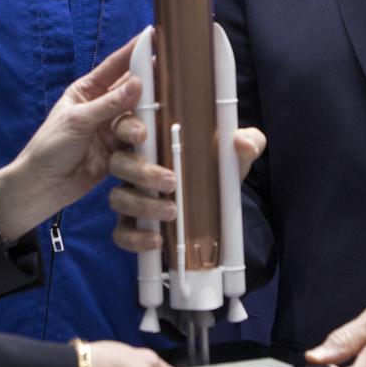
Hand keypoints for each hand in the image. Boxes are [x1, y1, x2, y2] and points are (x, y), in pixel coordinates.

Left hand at [0, 37, 142, 241]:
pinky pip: (136, 144)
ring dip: (136, 126)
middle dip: (144, 92)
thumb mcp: (77, 121)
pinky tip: (144, 145)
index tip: (152, 37)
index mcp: (87, 91)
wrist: (42, 186)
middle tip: (159, 90)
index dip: (133, 51)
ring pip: (136, 119)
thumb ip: (109, 103)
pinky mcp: (118, 152)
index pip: (114, 66)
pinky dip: (140, 145)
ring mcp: (111, 130)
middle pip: (131, 92)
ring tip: (135, 136)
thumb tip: (137, 84)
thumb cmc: (49, 147)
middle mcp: (102, 107)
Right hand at [107, 124, 265, 253]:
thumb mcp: (236, 154)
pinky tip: (157, 240)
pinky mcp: (132, 224)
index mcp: (152, 140)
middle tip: (172, 182)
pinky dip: (136, 238)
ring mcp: (130, 195)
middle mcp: (134, 165)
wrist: (219, 205)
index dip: (127, 127)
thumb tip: (241, 141)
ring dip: (142, 206)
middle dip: (142, 173)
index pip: (126, 125)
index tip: (143, 134)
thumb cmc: (219, 168)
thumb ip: (247, 141)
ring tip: (172, 212)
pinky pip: (121, 233)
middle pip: (118, 162)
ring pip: (117, 198)